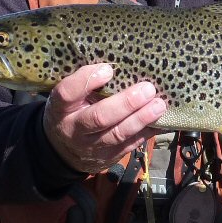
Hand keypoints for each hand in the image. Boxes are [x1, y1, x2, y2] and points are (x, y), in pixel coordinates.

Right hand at [43, 64, 165, 173]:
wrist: (65, 150)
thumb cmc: (72, 111)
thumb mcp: (69, 97)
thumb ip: (85, 84)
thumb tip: (116, 66)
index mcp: (60, 108)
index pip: (67, 93)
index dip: (86, 80)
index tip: (108, 69)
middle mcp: (74, 129)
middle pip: (99, 117)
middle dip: (126, 103)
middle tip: (147, 89)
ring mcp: (91, 146)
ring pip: (118, 134)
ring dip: (141, 119)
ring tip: (159, 105)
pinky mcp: (108, 157)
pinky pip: (130, 145)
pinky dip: (147, 132)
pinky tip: (161, 121)